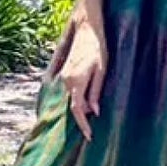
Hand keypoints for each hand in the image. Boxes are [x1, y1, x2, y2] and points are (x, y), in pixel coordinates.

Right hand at [48, 15, 106, 141]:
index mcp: (76, 82)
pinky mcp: (65, 73)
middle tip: (91, 131)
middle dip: (83, 119)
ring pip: (71, 99)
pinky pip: (70, 92)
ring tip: (91, 117)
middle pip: (73, 107)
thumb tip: (94, 112)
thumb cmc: (98, 48)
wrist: (86, 28)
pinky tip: (85, 102)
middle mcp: (66, 81)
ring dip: (81, 108)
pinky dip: (77, 99)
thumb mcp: (101, 70)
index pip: (77, 110)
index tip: (89, 136)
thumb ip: (96, 91)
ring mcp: (64, 77)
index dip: (83, 125)